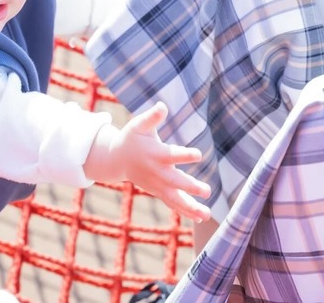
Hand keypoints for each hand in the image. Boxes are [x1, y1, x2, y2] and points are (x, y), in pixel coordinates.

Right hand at [84, 102, 211, 222]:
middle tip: (207, 190)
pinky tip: (201, 218)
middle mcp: (156, 171)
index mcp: (154, 153)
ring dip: (191, 207)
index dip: (184, 154)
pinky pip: (172, 203)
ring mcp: (157, 184)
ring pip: (174, 198)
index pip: (171, 154)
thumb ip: (152, 117)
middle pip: (175, 181)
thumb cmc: (132, 137)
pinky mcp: (158, 191)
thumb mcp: (139, 124)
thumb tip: (163, 106)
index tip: (198, 154)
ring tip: (207, 215)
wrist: (116, 158)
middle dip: (190, 187)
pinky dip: (185, 211)